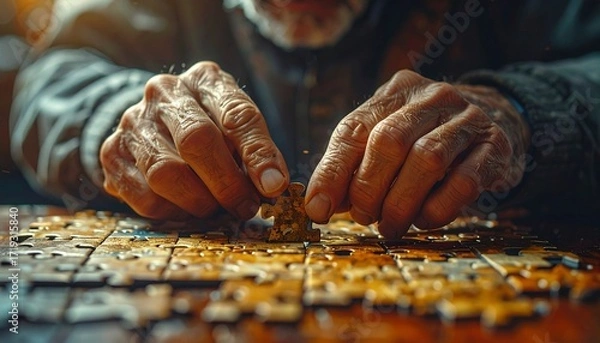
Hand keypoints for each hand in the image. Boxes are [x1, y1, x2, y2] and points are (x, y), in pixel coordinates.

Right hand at [100, 62, 288, 219]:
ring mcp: (133, 121)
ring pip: (166, 172)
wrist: (153, 123)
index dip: (257, 153)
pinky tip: (186, 208)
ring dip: (199, 201)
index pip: (236, 114)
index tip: (273, 185)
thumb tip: (272, 185)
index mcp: (205, 80)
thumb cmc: (210, 127)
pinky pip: (144, 196)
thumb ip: (254, 151)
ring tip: (217, 209)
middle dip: (227, 183)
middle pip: (197, 140)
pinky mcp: (112, 152)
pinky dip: (172, 211)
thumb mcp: (237, 128)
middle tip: (246, 206)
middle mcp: (164, 92)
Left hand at [305, 70, 529, 236]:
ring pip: (426, 160)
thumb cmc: (426, 137)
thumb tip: (319, 205)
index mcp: (395, 92)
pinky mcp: (495, 146)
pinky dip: (437, 209)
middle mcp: (431, 97)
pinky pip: (464, 181)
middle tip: (363, 217)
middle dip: (368, 189)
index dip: (332, 172)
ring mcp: (467, 118)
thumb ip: (353, 166)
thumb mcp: (386, 139)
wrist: (497, 119)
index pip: (353, 129)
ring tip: (389, 225)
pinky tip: (423, 221)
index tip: (318, 209)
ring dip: (400, 203)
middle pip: (388, 142)